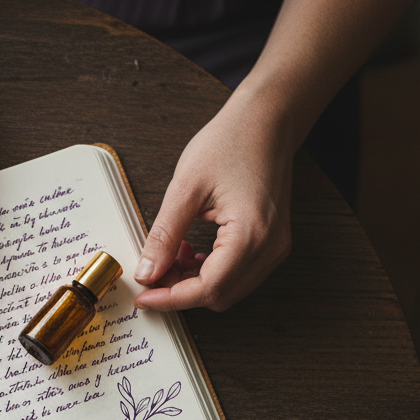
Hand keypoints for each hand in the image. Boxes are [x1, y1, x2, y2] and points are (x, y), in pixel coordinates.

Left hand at [134, 91, 293, 311]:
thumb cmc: (231, 142)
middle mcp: (270, 247)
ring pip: (229, 289)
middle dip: (181, 291)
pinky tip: (190, 250)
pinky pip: (238, 274)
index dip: (171, 299)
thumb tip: (147, 272)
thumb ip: (164, 235)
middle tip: (152, 272)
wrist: (267, 120)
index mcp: (251, 234)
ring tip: (171, 254)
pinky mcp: (272, 242)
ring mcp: (276, 246)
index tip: (143, 297)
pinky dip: (210, 272)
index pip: (208, 289)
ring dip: (195, 282)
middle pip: (220, 296)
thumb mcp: (185, 188)